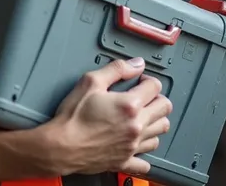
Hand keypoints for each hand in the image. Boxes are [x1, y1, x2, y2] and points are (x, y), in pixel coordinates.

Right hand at [44, 57, 171, 176]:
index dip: (148, 79)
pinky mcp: (125, 162)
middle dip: (157, 98)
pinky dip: (144, 151)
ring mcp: (132, 146)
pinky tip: (136, 143)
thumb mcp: (91, 81)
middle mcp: (136, 127)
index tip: (140, 80)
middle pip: (164, 109)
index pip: (155, 87)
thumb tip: (136, 64)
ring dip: (154, 121)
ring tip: (141, 116)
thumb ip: (117, 69)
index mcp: (130, 106)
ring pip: (159, 132)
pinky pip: (146, 161)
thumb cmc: (73, 117)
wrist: (61, 146)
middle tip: (144, 95)